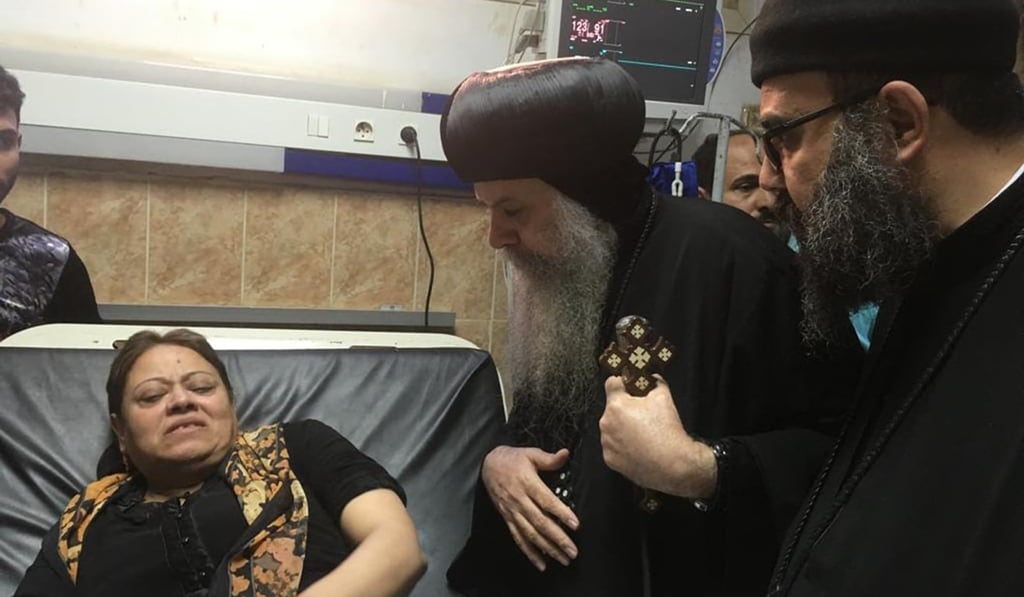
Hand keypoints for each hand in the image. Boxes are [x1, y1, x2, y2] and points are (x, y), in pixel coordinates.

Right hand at [481, 445, 579, 570]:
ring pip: (530, 534)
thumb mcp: (530, 454)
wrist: (488, 465)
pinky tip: (541, 564)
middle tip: (573, 551)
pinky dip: (529, 553)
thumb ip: (549, 458)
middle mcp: (519, 500)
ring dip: (547, 549)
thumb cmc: (513, 459)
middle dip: (558, 538)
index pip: (546, 501)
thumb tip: (566, 454)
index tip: (575, 525)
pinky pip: (518, 538)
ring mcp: (513, 512)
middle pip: (540, 522)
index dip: (561, 513)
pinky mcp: (508, 519)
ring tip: (563, 559)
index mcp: (527, 483)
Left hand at [600, 376, 715, 498]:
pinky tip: (639, 447)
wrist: (673, 465)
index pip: (612, 383)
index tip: (628, 386)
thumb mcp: (664, 397)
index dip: (623, 382)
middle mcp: (606, 423)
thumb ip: (655, 382)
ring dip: (623, 428)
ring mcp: (607, 443)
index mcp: (617, 405)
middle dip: (626, 409)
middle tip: (644, 415)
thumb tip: (652, 378)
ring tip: (644, 434)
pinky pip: (614, 447)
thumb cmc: (667, 432)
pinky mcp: (610, 459)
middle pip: (613, 408)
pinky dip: (624, 446)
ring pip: (612, 428)